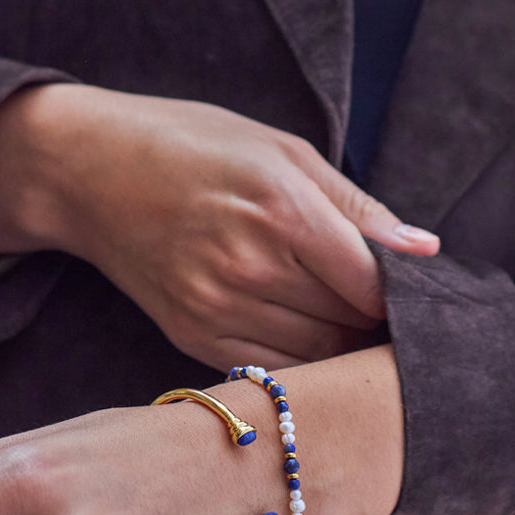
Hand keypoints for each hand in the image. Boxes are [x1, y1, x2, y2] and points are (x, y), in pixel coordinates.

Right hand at [0, 86, 438, 369]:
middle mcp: (248, 264)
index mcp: (279, 206)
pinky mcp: (191, 336)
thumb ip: (356, 206)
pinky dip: (303, 362)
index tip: (422, 291)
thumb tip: (426, 249)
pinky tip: (311, 337)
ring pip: (316, 357)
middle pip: (349, 324)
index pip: (373, 282)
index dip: (407, 295)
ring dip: (345, 348)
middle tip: (400, 315)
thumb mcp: (280, 147)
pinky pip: (270, 370)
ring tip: (357, 325)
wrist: (88, 171)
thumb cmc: (192, 143)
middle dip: (381, 324)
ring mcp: (214, 307)